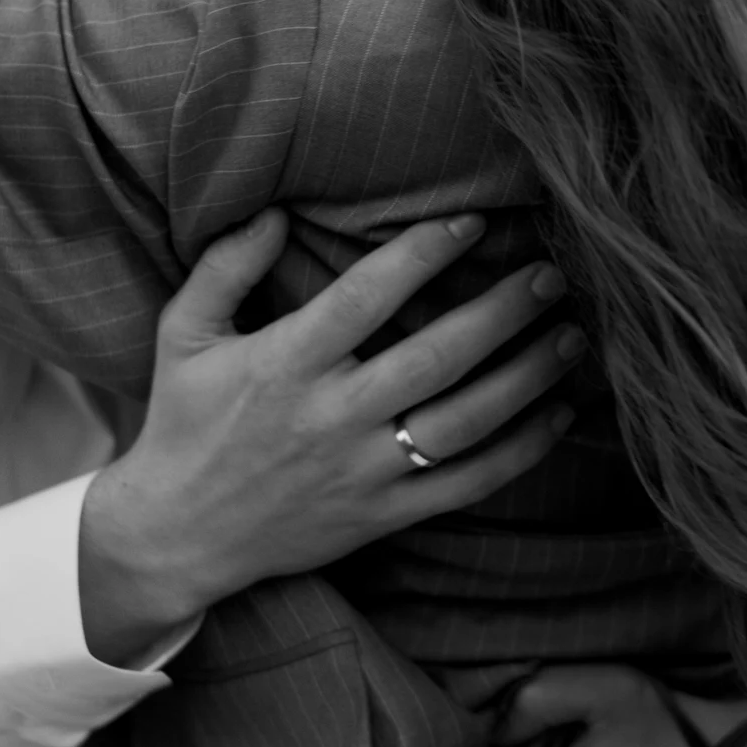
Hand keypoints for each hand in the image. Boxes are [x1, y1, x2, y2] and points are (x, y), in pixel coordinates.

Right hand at [79, 210, 583, 665]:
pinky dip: (520, 452)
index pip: (364, 298)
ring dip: (526, 379)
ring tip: (571, 336)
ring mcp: (361, 473)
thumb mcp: (183, 333)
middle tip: (549, 273)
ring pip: (463, 424)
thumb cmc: (184, 422)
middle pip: (434, 359)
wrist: (176, 537)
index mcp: (283, 364)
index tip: (473, 220)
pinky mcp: (382, 517)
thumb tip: (277, 209)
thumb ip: (226, 265)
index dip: (423, 254)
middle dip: (501, 313)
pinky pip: (466, 486)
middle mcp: (330, 418)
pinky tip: (560, 415)